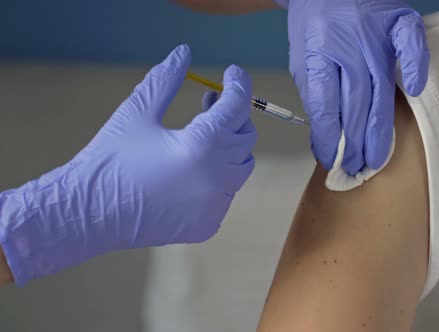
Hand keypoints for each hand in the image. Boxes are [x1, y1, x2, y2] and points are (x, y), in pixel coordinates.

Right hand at [0, 45, 256, 284]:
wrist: (88, 215)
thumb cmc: (109, 160)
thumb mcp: (136, 112)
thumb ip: (165, 79)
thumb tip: (184, 52)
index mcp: (201, 146)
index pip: (237, 106)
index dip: (238, 84)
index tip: (232, 72)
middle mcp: (215, 178)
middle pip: (245, 136)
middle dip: (233, 115)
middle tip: (209, 102)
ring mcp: (214, 205)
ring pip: (240, 167)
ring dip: (228, 146)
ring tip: (201, 135)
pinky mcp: (207, 224)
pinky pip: (225, 193)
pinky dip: (216, 177)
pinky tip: (191, 170)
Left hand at [285, 0, 428, 173]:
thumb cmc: (314, 22)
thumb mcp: (301, 55)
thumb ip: (313, 89)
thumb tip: (326, 130)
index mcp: (317, 55)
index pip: (324, 108)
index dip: (328, 139)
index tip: (331, 160)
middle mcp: (348, 48)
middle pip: (354, 106)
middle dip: (354, 144)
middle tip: (357, 169)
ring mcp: (375, 35)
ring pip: (380, 91)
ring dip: (379, 129)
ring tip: (376, 158)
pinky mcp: (398, 22)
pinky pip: (412, 44)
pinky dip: (416, 66)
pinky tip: (415, 91)